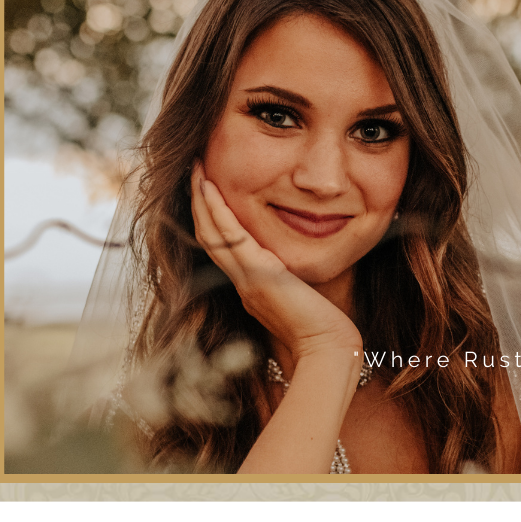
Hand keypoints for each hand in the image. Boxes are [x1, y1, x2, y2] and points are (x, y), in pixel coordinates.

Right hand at [191, 163, 361, 358]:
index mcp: (250, 288)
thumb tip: (298, 268)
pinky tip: (211, 189)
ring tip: (196, 171)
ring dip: (201, 201)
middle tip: (194, 172)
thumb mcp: (303, 299)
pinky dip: (218, 212)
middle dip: (199, 204)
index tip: (209, 190)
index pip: (222, 248)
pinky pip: (230, 237)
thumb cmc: (322, 331)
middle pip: (208, 238)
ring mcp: (246, 280)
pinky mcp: (259, 275)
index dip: (211, 219)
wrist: (326, 350)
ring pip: (211, 235)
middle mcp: (241, 283)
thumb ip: (294, 282)